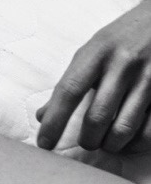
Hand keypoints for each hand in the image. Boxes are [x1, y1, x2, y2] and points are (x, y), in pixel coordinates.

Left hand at [36, 0, 150, 153]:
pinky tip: (128, 141)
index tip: (43, 143)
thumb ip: (71, 82)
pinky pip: (149, 131)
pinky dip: (135, 144)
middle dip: (87, 139)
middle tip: (86, 142)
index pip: (69, 90)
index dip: (54, 120)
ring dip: (109, 145)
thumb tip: (42, 116)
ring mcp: (148, 79)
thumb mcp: (93, 50)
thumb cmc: (122, 38)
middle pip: (96, 117)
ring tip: (105, 142)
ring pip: (123, 129)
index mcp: (97, 52)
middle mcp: (122, 65)